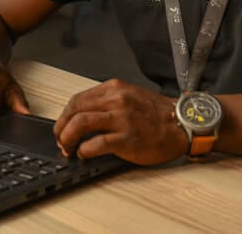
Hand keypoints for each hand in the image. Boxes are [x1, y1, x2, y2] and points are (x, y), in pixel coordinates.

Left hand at [53, 79, 187, 165]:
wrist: (181, 124)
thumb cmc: (156, 114)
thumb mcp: (129, 96)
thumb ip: (107, 102)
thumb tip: (81, 118)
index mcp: (115, 88)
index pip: (77, 99)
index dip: (64, 115)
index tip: (61, 126)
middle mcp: (116, 100)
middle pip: (75, 109)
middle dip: (61, 127)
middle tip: (60, 140)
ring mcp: (122, 119)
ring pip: (81, 123)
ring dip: (67, 138)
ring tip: (67, 148)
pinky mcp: (127, 138)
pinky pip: (96, 143)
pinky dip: (84, 150)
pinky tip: (84, 154)